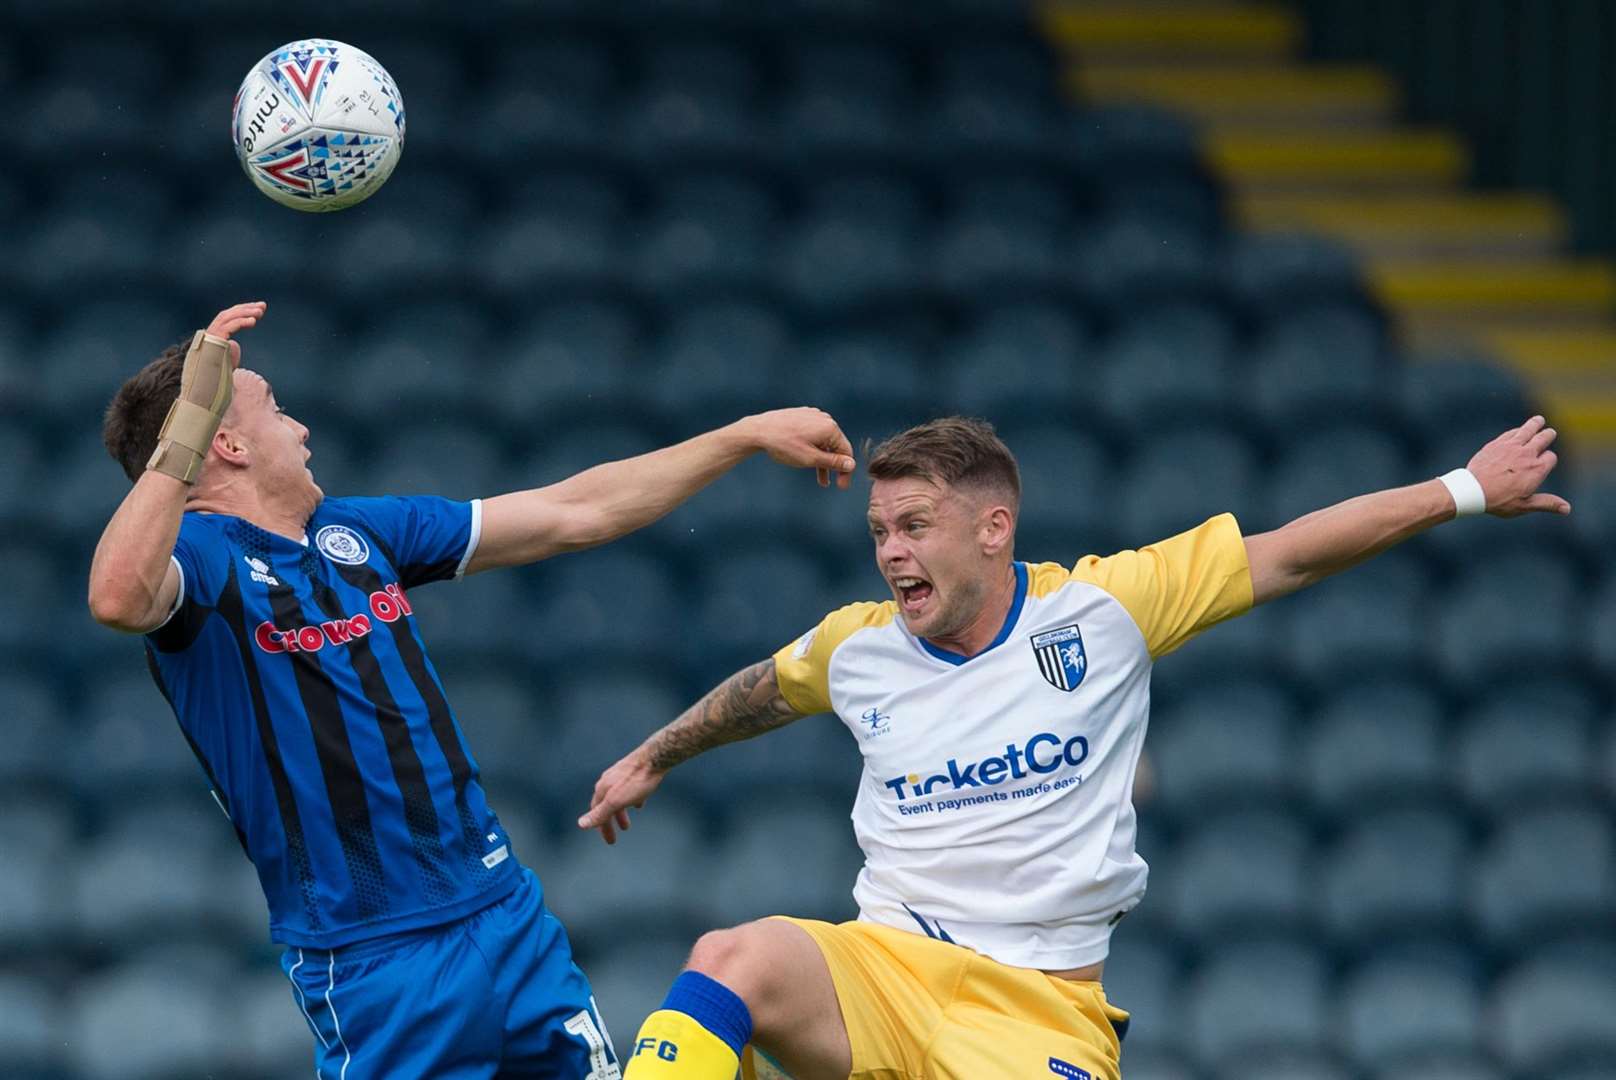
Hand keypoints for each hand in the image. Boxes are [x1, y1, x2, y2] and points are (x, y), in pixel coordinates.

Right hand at [203, 300, 266, 366]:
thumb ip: (230, 349)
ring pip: (229, 317)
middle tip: (263, 305)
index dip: (244, 310)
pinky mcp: (214, 337)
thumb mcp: (226, 357)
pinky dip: (241, 322)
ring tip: (260, 312)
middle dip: (247, 308)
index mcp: (216, 332)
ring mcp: (212, 333)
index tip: (259, 309)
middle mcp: (212, 330)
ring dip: (246, 312)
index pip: (231, 316)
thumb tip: (234, 345)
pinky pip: (229, 326)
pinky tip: (253, 321)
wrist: (206, 378)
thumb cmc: (216, 370)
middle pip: (231, 313)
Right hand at [577, 748, 664, 843]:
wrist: (655, 757)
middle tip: (616, 837)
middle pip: (606, 806)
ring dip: (620, 813)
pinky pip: (630, 789)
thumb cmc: (636, 780)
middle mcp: (608, 781)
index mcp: (603, 789)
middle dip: (610, 823)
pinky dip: (631, 800)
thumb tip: (580, 824)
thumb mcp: (617, 800)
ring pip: (617, 798)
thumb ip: (600, 813)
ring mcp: (621, 775)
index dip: (602, 827)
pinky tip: (638, 804)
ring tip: (627, 825)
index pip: (596, 812)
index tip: (610, 840)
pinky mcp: (634, 771)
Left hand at [741, 407, 856, 489]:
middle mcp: (824, 418)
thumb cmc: (784, 445)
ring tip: (820, 479)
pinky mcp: (802, 415)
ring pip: (823, 441)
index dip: (845, 471)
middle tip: (829, 484)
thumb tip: (851, 464)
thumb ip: (833, 462)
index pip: (846, 451)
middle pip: (835, 445)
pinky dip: (813, 448)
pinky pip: (813, 434)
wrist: (759, 430)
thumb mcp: (811, 459)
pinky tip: (806, 458)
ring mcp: (812, 415)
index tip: (841, 486)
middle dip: (832, 466)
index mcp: (830, 427)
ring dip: (822, 459)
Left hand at [1466, 415, 1571, 516]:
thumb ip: (1547, 503)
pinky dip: (1517, 430)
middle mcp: (1527, 455)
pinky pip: (1510, 433)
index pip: (1551, 457)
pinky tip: (1518, 430)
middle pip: (1543, 438)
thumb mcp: (1524, 505)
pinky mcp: (1496, 444)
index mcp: (1537, 469)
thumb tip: (1567, 509)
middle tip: (1549, 432)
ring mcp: (1511, 447)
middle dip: (1547, 435)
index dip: (1549, 458)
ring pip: (1527, 430)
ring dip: (1535, 424)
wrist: (1472, 490)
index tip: (1546, 460)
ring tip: (1539, 420)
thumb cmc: (1498, 500)